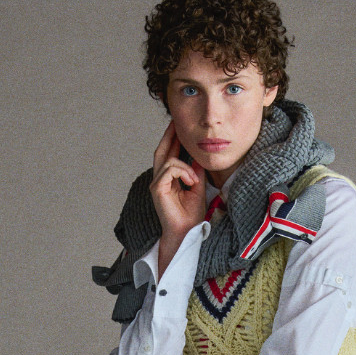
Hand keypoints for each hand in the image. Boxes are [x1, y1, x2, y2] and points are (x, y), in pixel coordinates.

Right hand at [150, 119, 206, 245]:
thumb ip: (196, 172)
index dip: (173, 139)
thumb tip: (197, 157)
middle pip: (162, 150)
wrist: (187, 232)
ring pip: (168, 159)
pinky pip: (170, 169)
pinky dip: (183, 172)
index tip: (181, 128)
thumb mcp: (198, 188)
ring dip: (185, 166)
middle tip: (177, 122)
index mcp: (169, 179)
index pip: (169, 154)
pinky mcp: (157, 188)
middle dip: (169, 135)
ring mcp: (157, 183)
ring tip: (195, 180)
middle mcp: (160, 179)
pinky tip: (191, 182)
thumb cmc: (190, 215)